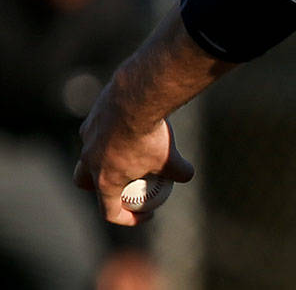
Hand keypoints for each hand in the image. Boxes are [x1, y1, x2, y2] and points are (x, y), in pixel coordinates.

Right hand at [73, 84, 193, 226]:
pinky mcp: (90, 120)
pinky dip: (109, 133)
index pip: (109, 211)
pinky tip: (129, 124)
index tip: (146, 213)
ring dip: (101, 157)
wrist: (136, 100)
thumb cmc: (152, 135)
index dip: (127, 218)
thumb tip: (187, 175)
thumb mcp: (171, 158)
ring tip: (124, 151)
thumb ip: (180, 171)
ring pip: (88, 154)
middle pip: (85, 183)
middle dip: (98, 187)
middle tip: (120, 182)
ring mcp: (87, 140)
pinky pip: (97, 131)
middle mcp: (89, 162)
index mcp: (105, 181)